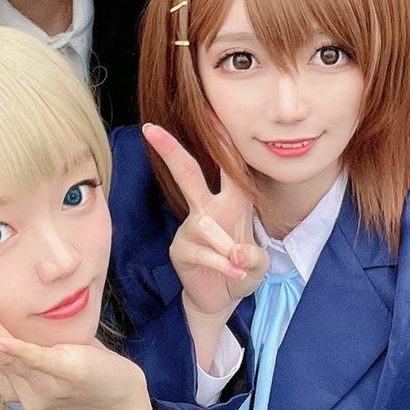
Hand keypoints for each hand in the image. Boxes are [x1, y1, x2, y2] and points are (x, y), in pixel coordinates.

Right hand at [0, 292, 159, 409]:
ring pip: (2, 355)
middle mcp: (21, 390)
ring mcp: (41, 384)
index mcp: (13, 384)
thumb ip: (26, 337)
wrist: (119, 393)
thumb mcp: (47, 350)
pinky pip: (35, 361)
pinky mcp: (64, 373)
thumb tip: (7, 301)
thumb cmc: (82, 365)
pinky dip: (15, 351)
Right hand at [143, 124, 268, 319]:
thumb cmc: (241, 268)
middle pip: (188, 173)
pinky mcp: (180, 248)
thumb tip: (238, 254)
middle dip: (170, 150)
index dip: (221, 138)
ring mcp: (192, 226)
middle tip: (150, 130)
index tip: (209, 111)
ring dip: (226, 246)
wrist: (223, 298)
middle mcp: (209, 207)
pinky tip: (233, 273)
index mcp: (233, 199)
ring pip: (205, 224)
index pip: (227, 164)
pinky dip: (221, 264)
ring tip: (239, 264)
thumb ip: (254, 258)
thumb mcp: (259, 264)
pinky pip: (202, 251)